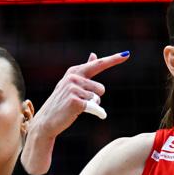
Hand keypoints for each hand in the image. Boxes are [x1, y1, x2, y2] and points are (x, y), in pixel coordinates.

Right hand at [21, 51, 129, 174]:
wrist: (46, 120)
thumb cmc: (62, 101)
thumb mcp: (72, 83)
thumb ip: (86, 69)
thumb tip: (94, 54)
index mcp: (74, 72)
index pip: (98, 64)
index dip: (113, 59)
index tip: (127, 54)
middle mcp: (73, 78)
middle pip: (101, 88)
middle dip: (95, 97)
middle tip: (80, 102)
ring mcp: (73, 89)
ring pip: (97, 98)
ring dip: (92, 105)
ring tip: (77, 106)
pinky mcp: (75, 101)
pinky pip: (95, 107)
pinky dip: (97, 113)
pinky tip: (85, 114)